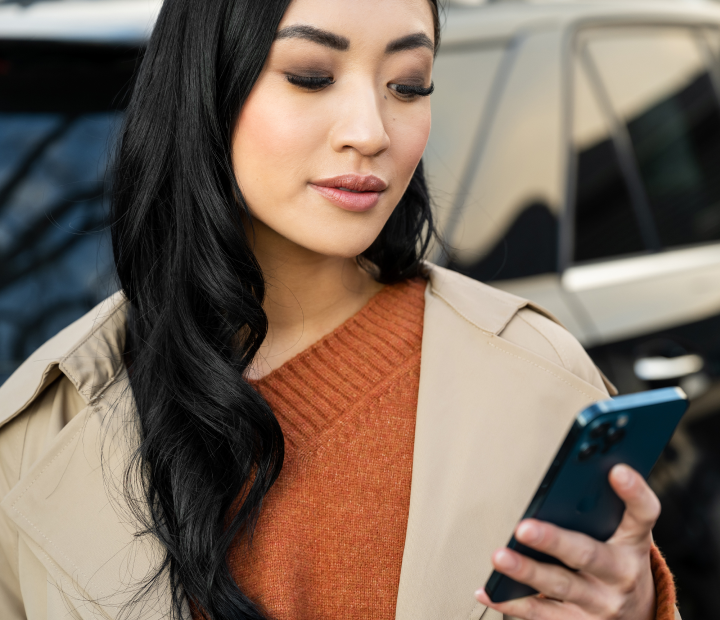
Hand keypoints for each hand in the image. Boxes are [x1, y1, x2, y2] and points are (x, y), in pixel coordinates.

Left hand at [475, 464, 659, 619]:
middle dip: (553, 540)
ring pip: (559, 586)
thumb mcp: (624, 533)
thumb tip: (565, 475)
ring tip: (499, 556)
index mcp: (633, 542)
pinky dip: (511, 603)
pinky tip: (488, 591)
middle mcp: (620, 574)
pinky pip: (541, 614)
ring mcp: (599, 603)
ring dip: (526, 571)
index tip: (617, 469)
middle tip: (524, 528)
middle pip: (587, 554)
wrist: (638, 616)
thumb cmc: (618, 559)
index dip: (634, 492)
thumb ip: (602, 505)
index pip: (643, 513)